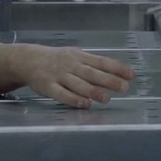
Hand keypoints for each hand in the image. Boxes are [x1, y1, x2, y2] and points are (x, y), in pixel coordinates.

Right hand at [10, 44, 133, 108]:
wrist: (29, 60)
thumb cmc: (57, 60)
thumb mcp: (75, 56)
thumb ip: (93, 65)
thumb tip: (117, 74)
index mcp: (79, 56)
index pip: (101, 61)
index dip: (117, 68)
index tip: (131, 75)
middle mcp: (70, 65)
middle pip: (92, 73)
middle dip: (109, 80)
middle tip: (124, 88)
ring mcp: (58, 76)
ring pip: (78, 84)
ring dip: (93, 91)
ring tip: (106, 98)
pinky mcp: (48, 87)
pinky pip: (62, 94)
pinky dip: (73, 99)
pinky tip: (84, 104)